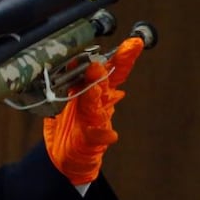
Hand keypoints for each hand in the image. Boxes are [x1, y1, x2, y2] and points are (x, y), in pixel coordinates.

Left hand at [43, 37, 143, 184]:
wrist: (65, 156)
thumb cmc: (68, 124)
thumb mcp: (66, 97)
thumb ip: (72, 78)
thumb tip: (77, 57)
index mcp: (95, 91)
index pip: (110, 71)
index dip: (122, 57)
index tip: (134, 43)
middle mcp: (99, 104)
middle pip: (106, 84)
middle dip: (110, 70)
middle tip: (110, 57)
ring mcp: (96, 123)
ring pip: (97, 106)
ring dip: (97, 94)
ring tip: (96, 82)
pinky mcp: (90, 142)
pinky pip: (97, 137)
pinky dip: (103, 136)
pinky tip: (109, 135)